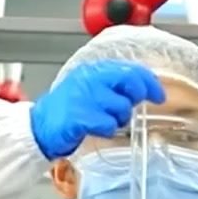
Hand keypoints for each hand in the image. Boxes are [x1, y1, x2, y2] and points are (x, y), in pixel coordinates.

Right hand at [29, 61, 164, 158]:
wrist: (38, 127)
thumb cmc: (67, 110)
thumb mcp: (90, 89)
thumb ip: (114, 85)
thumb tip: (144, 88)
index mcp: (93, 70)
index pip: (130, 68)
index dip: (149, 81)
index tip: (159, 94)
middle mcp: (89, 79)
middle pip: (129, 81)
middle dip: (139, 95)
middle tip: (134, 106)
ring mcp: (83, 97)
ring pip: (121, 107)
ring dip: (119, 118)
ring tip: (104, 121)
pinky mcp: (79, 116)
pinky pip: (107, 124)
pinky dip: (106, 130)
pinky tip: (95, 129)